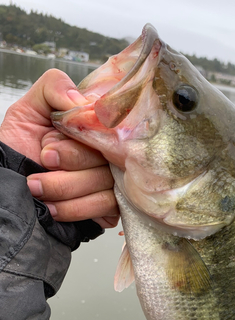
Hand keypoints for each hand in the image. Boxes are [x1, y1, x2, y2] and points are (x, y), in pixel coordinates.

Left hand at [0, 69, 118, 228]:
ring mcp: (113, 181)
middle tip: (42, 162)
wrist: (11, 190)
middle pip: (108, 154)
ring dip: (63, 187)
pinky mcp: (112, 207)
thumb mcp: (28, 111)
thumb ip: (54, 87)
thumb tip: (83, 102)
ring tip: (37, 186)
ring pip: (105, 182)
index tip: (48, 147)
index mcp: (94, 127)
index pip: (109, 124)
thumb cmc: (20, 152)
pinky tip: (51, 206)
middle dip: (68, 161)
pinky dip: (73, 207)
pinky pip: (105, 205)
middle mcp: (109, 153)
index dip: (79, 137)